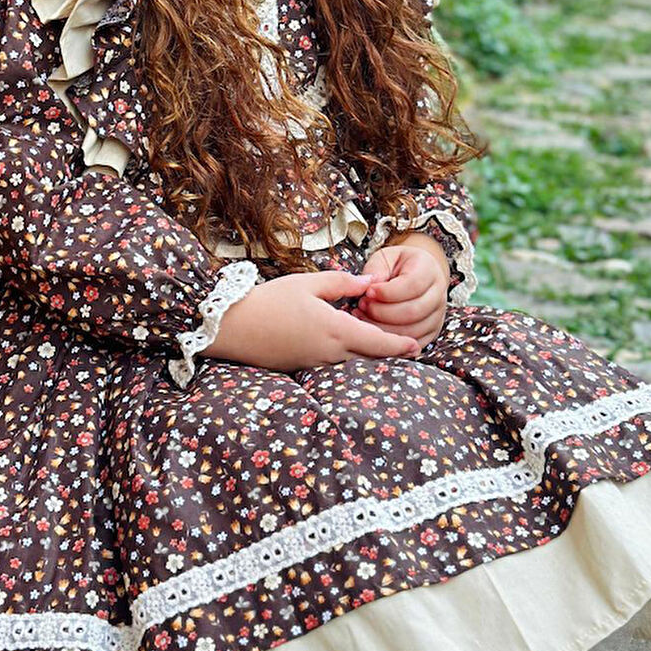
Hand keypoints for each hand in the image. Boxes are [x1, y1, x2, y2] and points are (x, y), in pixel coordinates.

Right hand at [206, 269, 421, 371]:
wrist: (233, 327)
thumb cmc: (270, 300)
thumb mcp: (309, 283)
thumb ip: (343, 283)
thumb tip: (371, 282)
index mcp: (335, 330)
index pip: (378, 343)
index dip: (400, 346)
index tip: (417, 346)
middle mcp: (329, 353)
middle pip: (369, 357)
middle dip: (389, 352)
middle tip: (408, 347)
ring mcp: (315, 364)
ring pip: (351, 361)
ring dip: (366, 353)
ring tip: (380, 341)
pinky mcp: (303, 367)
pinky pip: (333, 363)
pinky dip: (345, 355)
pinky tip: (344, 342)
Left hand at [350, 242, 448, 350]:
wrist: (415, 274)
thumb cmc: (397, 265)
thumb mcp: (385, 257)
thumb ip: (377, 269)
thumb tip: (368, 286)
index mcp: (428, 270)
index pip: (412, 285)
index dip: (387, 292)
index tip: (368, 291)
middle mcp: (439, 294)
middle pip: (413, 312)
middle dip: (382, 312)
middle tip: (362, 305)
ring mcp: (437, 315)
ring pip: (412, 331)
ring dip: (384, 328)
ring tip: (365, 316)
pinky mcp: (431, 332)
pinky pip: (413, 343)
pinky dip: (392, 341)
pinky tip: (375, 330)